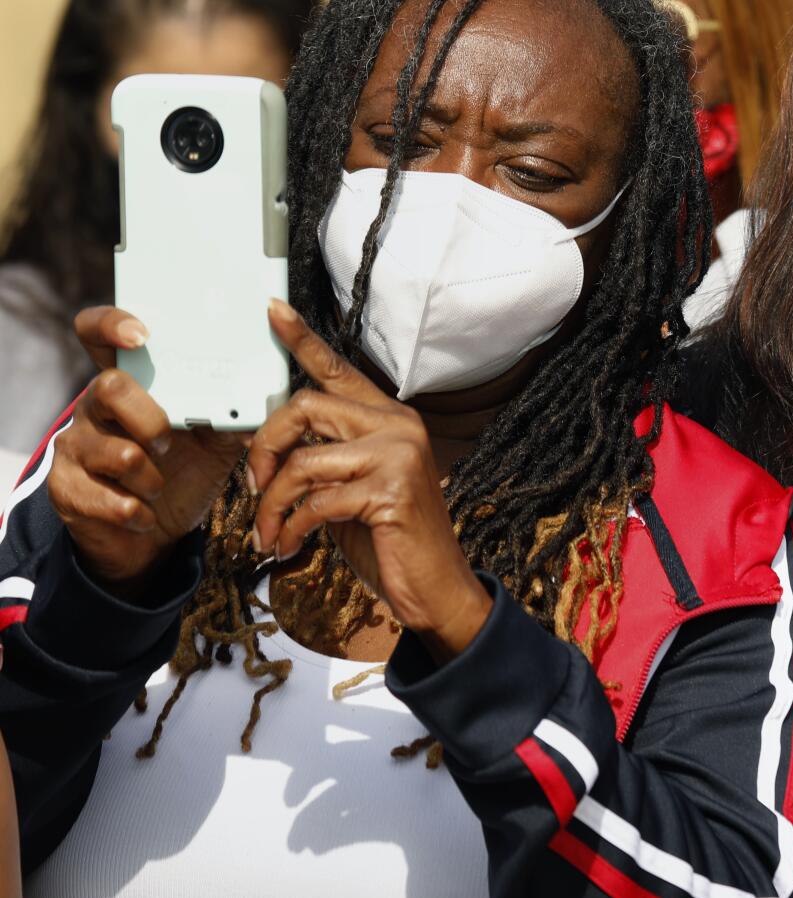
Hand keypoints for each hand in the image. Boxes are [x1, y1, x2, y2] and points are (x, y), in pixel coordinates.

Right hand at [47, 307, 247, 593]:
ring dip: (151, 478)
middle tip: (169, 442)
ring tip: (159, 488)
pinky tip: (144, 515)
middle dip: (151, 418)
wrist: (153, 535)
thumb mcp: (216, 442)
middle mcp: (94, 408)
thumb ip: (233, 416)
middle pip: (109, 387)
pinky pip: (106, 498)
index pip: (99, 335)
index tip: (141, 334)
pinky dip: (137, 511)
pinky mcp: (64, 488)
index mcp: (130, 386)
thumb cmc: (184, 474)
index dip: (111, 323)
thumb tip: (262, 403)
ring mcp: (74, 446)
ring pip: (115, 452)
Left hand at [248, 300, 491, 658]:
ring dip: (272, 504)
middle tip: (254, 488)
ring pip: (302, 461)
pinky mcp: (391, 489)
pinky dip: (291, 528)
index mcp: (390, 419)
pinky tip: (289, 546)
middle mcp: (398, 425)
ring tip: (269, 533)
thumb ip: (325, 459)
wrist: (433, 587)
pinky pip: (315, 500)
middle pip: (305, 406)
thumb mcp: (350, 490)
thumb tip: (271, 448)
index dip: (302, 339)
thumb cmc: (389, 539)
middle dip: (263, 447)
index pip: (339, 370)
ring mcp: (398, 455)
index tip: (271, 310)